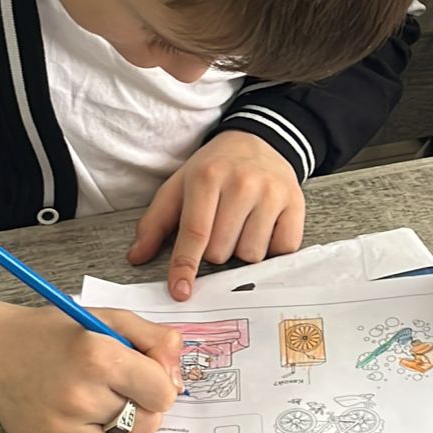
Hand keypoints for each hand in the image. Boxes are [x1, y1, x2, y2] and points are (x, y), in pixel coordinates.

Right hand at [0, 296, 181, 432]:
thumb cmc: (59, 335)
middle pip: (150, 425)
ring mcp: (58, 430)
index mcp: (100, 357)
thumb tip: (178, 379)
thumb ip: (156, 341)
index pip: (164, 393)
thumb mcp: (111, 319)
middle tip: (116, 394)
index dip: (160, 386)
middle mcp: (79, 396)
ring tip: (101, 417)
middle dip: (143, 410)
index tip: (143, 379)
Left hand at [128, 132, 306, 299]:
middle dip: (215, 251)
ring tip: (242, 226)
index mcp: (207, 178)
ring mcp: (272, 194)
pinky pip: (281, 249)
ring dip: (242, 251)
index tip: (181, 291)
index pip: (195, 233)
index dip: (185, 266)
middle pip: (222, 251)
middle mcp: (242, 184)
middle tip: (220, 227)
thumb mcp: (180, 185)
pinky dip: (271, 248)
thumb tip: (137, 257)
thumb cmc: (215, 168)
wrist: (260, 140)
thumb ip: (156, 222)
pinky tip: (264, 228)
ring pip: (251, 255)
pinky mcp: (295, 204)